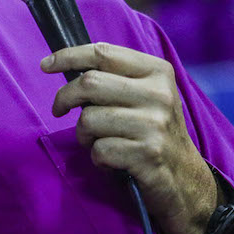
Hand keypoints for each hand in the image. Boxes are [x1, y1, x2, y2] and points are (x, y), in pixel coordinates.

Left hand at [44, 42, 216, 233]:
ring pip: (88, 119)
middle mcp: (159, 94)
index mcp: (157, 72)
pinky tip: (113, 160)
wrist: (186, 181)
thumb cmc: (153, 133)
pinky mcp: (148, 154)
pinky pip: (98, 149)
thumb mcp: (144, 96)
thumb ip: (113, 77)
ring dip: (83, 135)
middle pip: (89, 84)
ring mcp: (155, 124)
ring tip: (98, 141)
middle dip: (65, 98)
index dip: (68, 56)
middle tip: (60, 110)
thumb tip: (61, 63)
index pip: (102, 53)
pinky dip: (97, 158)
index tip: (46, 65)